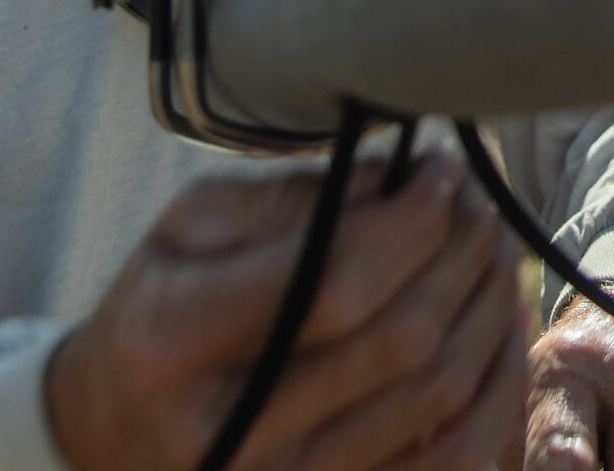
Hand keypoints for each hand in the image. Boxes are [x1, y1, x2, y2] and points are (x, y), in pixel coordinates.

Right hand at [47, 154, 528, 469]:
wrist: (110, 432)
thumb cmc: (160, 307)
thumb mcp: (189, 230)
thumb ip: (290, 201)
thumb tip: (399, 177)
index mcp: (173, 339)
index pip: (329, 282)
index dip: (410, 222)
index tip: (442, 171)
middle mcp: (229, 429)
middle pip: (396, 338)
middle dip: (461, 253)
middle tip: (480, 199)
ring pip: (435, 394)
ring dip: (487, 307)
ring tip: (496, 244)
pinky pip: (447, 459)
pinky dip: (494, 388)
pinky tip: (503, 324)